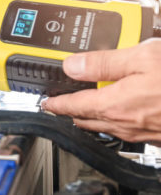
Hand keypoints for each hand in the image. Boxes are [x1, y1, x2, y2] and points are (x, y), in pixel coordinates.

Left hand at [42, 39, 160, 143]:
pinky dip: (116, 119)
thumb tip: (73, 65)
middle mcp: (125, 125)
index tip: (45, 103)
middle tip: (61, 102)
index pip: (73, 106)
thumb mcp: (143, 58)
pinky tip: (123, 108)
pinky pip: (126, 130)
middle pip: (86, 119)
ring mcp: (142, 134)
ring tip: (87, 104)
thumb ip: (104, 62)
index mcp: (114, 105)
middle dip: (71, 110)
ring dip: (92, 116)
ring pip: (106, 126)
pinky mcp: (158, 137)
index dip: (55, 103)